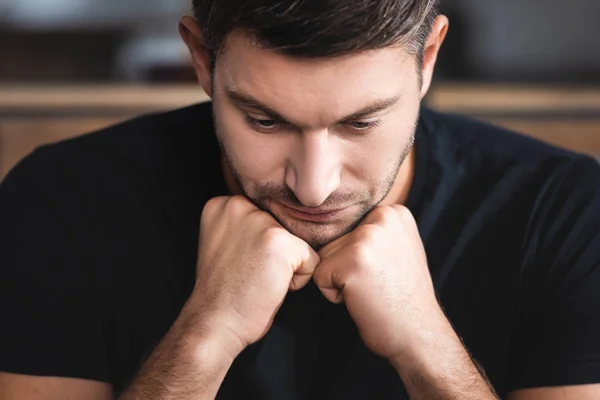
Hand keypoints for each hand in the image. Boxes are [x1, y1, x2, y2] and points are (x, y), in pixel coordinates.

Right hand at [188, 196, 319, 356]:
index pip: (267, 216)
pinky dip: (298, 280)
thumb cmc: (223, 291)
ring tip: (259, 279)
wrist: (213, 322)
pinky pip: (311, 260)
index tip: (239, 262)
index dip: (260, 246)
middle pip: (284, 227)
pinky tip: (270, 287)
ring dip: (286, 266)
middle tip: (249, 272)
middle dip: (274, 254)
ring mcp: (260, 221)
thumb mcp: (226, 243)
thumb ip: (247, 225)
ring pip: (298, 243)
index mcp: (223, 204)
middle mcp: (239, 205)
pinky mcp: (280, 242)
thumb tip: (283, 221)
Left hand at [313, 205, 439, 360]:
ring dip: (340, 279)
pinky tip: (362, 299)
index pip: (348, 229)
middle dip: (347, 266)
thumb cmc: (403, 297)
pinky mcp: (350, 261)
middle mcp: (381, 217)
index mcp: (393, 212)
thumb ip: (376, 232)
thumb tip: (338, 218)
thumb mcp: (400, 249)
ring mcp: (366, 238)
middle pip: (334, 241)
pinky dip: (334, 295)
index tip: (385, 271)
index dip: (358, 256)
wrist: (419, 334)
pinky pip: (319, 277)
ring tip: (370, 290)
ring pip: (325, 257)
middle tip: (378, 283)